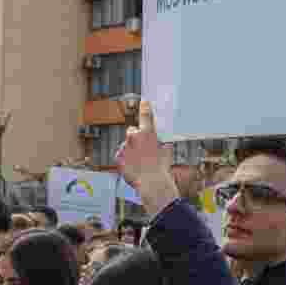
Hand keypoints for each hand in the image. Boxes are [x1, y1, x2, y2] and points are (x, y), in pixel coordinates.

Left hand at [115, 100, 178, 214]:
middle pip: (132, 131)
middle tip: (142, 148)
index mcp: (149, 135)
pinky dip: (126, 160)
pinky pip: (121, 155)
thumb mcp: (166, 152)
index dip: (145, 108)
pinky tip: (133, 166)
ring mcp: (126, 147)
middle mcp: (135, 138)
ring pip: (126, 145)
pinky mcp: (119, 157)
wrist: (152, 183)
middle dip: (135, 137)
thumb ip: (162, 143)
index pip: (146, 117)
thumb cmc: (161, 168)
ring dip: (131, 150)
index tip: (144, 101)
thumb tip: (163, 138)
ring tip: (139, 161)